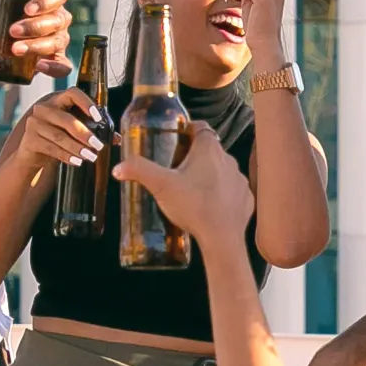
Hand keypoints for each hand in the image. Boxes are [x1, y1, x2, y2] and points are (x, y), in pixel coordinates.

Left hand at [0, 0, 74, 79]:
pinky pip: (63, 66)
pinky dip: (55, 67)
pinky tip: (40, 66)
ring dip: (37, 47)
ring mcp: (58, 39)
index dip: (46, 2)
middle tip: (13, 31)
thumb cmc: (0, 10)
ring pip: (56, 42)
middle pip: (57, 21)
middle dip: (35, 27)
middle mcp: (58, 18)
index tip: (27, 9)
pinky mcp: (54, 59)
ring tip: (15, 50)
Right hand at [13, 86, 106, 170]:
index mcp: (57, 100)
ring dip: (77, 147)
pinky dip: (66, 156)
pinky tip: (77, 161)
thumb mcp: (73, 131)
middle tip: (98, 145)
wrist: (32, 155)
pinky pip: (51, 148)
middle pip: (66, 119)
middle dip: (84, 133)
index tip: (98, 117)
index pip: (72, 93)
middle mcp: (43, 108)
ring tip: (91, 156)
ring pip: (59, 136)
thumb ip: (93, 130)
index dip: (86, 103)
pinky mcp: (29, 140)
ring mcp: (34, 123)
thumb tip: (117, 138)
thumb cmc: (57, 138)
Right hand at [112, 121, 251, 247]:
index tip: (178, 138)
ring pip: (223, 170)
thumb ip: (139, 171)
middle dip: (196, 156)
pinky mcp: (247, 199)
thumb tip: (118, 168)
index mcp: (209, 150)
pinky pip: (233, 191)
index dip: (189, 130)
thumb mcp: (161, 186)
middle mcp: (228, 159)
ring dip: (210, 175)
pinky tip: (210, 206)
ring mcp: (240, 180)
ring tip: (193, 189)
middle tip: (178, 168)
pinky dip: (223, 194)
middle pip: (211, 150)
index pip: (201, 128)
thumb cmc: (192, 205)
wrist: (222, 238)